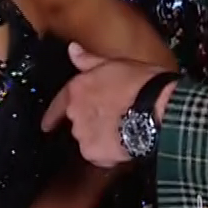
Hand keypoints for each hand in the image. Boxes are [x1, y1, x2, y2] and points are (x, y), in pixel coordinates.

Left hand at [42, 43, 176, 168]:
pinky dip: (109, 154)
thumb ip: (89, 60)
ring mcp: (84, 134)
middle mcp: (75, 112)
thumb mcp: (115, 64)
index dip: (52, 116)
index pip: (59, 104)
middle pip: (77, 123)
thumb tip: (73, 50)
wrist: (159, 109)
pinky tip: (125, 144)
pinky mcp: (95, 153)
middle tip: (113, 121)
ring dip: (101, 138)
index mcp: (78, 88)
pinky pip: (99, 157)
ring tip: (123, 131)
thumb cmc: (143, 84)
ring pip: (88, 140)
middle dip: (91, 123)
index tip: (47, 125)